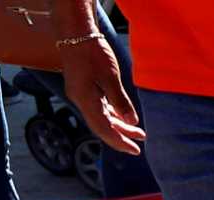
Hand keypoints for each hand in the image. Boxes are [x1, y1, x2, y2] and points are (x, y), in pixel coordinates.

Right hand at [58, 30, 141, 153]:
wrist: (76, 34)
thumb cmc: (92, 52)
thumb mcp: (110, 76)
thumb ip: (120, 101)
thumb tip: (131, 121)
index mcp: (85, 99)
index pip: (103, 128)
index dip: (119, 141)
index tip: (134, 150)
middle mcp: (80, 100)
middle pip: (101, 127)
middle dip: (120, 138)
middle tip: (137, 147)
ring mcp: (81, 95)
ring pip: (100, 118)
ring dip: (119, 127)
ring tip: (138, 133)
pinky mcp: (84, 89)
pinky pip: (99, 109)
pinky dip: (112, 116)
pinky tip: (125, 119)